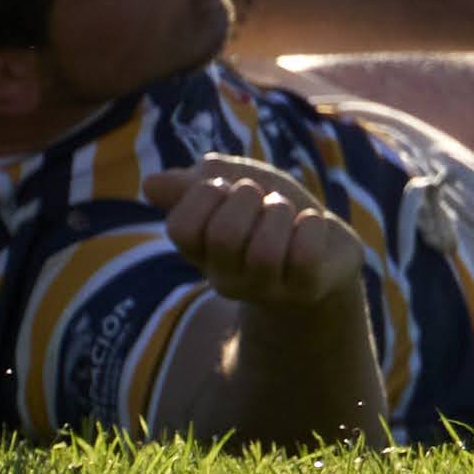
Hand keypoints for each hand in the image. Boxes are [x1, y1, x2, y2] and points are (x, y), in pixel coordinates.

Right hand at [140, 157, 368, 308]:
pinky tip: (310, 225)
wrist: (325, 246)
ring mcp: (264, 289)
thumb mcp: (231, 184)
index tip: (225, 186)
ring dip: (281, 213)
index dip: (205, 193)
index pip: (180, 227)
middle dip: (248, 197)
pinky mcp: (304, 291)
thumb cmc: (268, 210)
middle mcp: (225, 277)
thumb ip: (193, 182)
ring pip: (264, 250)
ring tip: (286, 214)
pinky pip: (304, 255)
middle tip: (261, 199)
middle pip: (223, 235)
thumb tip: (149, 184)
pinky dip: (312, 225)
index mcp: (200, 250)